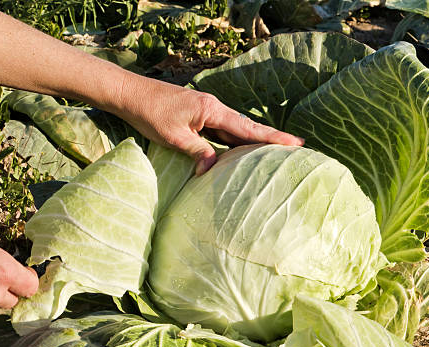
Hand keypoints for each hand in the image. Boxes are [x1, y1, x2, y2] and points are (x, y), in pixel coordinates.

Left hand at [116, 74, 303, 174]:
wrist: (131, 95)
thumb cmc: (151, 113)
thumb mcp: (174, 137)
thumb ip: (197, 152)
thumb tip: (211, 170)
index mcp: (212, 110)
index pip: (247, 128)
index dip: (272, 137)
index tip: (295, 142)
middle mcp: (214, 108)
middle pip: (247, 127)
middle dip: (271, 138)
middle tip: (297, 146)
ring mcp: (207, 112)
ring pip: (235, 129)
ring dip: (254, 140)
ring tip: (275, 151)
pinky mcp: (199, 116)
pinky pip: (222, 131)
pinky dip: (234, 141)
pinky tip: (240, 150)